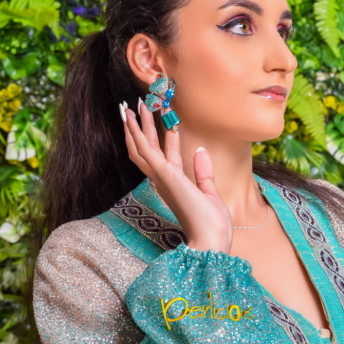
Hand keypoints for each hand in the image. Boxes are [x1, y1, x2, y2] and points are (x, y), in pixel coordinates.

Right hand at [121, 99, 233, 253]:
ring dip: (136, 125)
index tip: (170, 123)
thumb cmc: (211, 223)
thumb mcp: (209, 193)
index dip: (165, 138)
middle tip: (139, 107)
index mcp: (174, 184)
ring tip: (132, 106)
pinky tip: (133, 117)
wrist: (211, 238)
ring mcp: (161, 177)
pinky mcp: (163, 174)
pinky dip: (137, 131)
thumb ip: (203, 173)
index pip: (166, 156)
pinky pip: (145, 148)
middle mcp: (163, 180)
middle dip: (143, 128)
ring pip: (141, 146)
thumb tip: (201, 151)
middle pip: (147, 150)